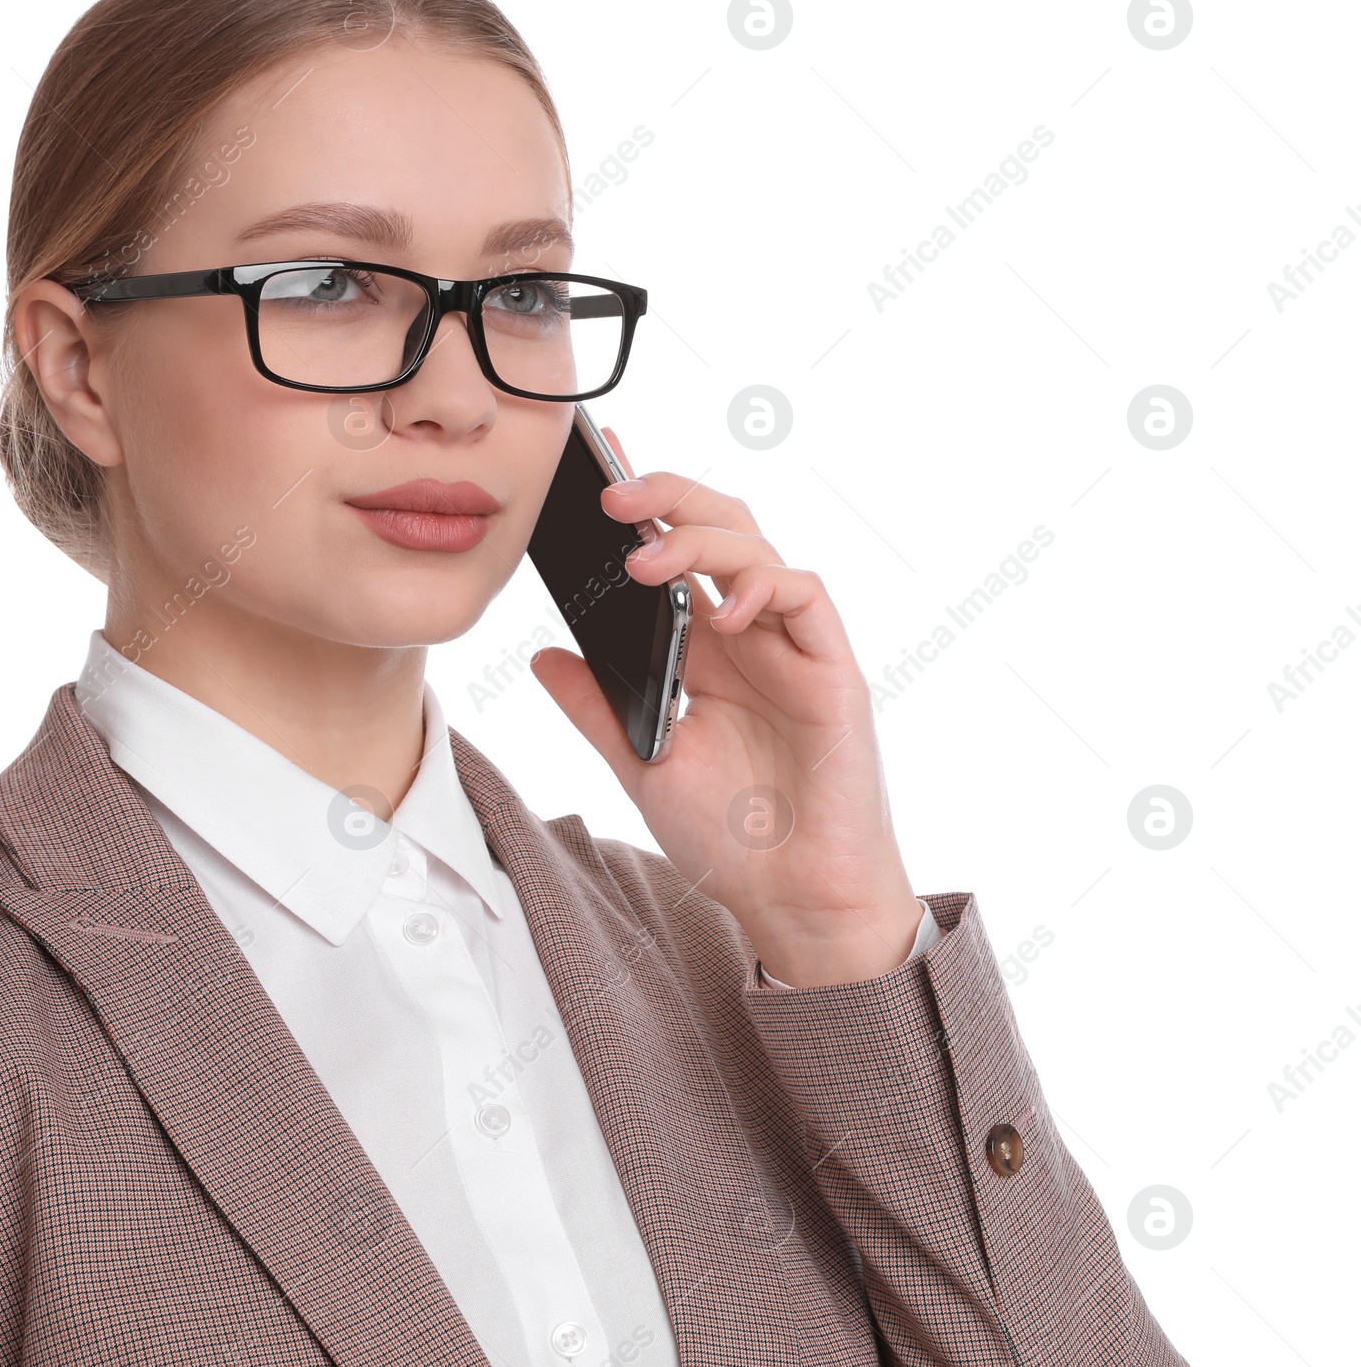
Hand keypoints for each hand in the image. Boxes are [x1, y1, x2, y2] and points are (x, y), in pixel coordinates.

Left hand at [528, 429, 925, 988]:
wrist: (793, 902)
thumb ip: (597, 707)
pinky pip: (806, 597)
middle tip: (610, 493)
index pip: (674, 556)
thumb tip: (542, 654)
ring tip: (643, 559)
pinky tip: (725, 610)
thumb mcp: (641, 766)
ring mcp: (793, 649)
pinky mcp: (833, 670)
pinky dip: (765, 587)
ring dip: (700, 538)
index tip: (593, 471)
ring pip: (758, 549)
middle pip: (719, 530)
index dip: (644, 508)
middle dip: (669, 497)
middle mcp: (750, 638)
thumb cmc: (730, 840)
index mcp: (705, 651)